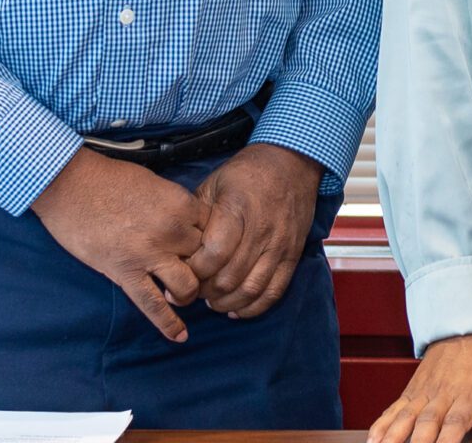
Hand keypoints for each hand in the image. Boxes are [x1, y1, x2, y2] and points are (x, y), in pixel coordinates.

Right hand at [31, 148, 208, 341]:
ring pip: (188, 286)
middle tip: (200, 277)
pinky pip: (153, 305)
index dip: (216, 244)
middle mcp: (172, 231)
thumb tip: (188, 223)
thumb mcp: (156, 183)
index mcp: (182, 205)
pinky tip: (179, 336)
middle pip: (206, 260)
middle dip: (205, 270)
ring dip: (188, 294)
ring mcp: (150, 254)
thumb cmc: (109, 178)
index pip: (217, 232)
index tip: (210, 251)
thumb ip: (176, 206)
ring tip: (182, 295)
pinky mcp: (125, 272)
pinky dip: (169, 324)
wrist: (70, 184)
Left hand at [188, 142, 322, 317]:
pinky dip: (254, 307)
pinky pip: (275, 291)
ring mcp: (280, 244)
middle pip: (230, 277)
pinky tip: (237, 309)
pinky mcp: (293, 254)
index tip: (181, 271)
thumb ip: (197, 218)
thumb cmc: (246, 174)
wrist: (292, 163)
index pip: (213, 254)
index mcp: (237, 209)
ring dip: (227, 302)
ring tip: (212, 301)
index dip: (194, 271)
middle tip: (192, 291)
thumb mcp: (214, 184)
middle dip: (206, 291)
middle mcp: (261, 229)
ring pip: (252, 289)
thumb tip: (179, 251)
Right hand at [367, 333, 471, 442]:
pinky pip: (392, 410)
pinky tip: (372, 442)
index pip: (456, 425)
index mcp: (469, 397)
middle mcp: (442, 396)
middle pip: (426, 426)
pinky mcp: (410, 392)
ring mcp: (423, 394)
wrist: (464, 329)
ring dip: (393, 439)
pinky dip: (381, 426)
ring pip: (404, 419)